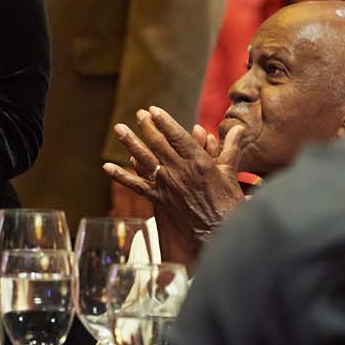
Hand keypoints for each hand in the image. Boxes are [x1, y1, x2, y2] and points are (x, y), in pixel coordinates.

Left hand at [102, 106, 245, 266]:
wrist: (217, 234)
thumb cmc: (227, 204)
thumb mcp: (230, 173)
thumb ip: (230, 148)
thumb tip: (237, 128)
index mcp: (198, 162)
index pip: (177, 136)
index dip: (164, 121)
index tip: (154, 110)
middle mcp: (180, 171)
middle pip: (158, 144)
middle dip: (147, 127)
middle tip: (139, 114)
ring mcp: (167, 186)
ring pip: (144, 159)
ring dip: (130, 142)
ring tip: (119, 129)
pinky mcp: (159, 200)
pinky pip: (137, 186)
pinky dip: (121, 176)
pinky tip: (107, 167)